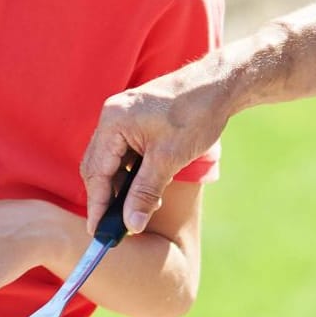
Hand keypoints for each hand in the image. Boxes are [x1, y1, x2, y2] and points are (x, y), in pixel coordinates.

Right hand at [80, 63, 230, 234]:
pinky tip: (145, 188)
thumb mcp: (169, 160)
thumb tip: (131, 224)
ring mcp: (122, 117)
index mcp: (113, 122)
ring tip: (137, 209)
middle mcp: (111, 117)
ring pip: (110, 161)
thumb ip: (145, 193)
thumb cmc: (195, 115)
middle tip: (115, 227)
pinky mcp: (134, 120)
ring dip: (120, 186)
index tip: (99, 232)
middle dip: (106, 197)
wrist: (219, 84)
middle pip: (97, 166)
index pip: (97, 172)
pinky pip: (122, 151)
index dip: (98, 205)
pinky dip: (130, 172)